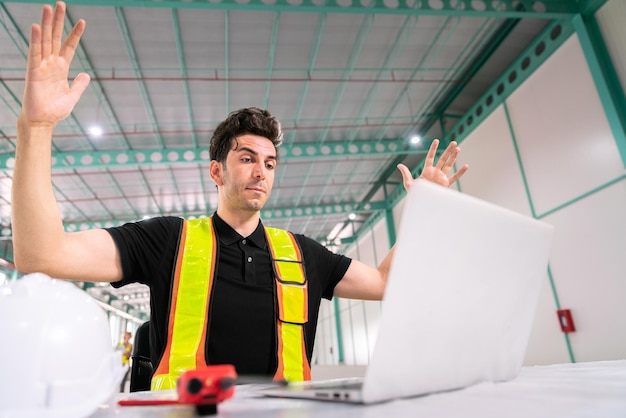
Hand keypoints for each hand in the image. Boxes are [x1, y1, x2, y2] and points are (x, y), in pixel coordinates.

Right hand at [19, 1, 88, 127]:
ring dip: (46, 24)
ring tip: (48, 7)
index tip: (82, 21)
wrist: (43, 121)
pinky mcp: (33, 71)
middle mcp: (51, 63)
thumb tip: (86, 75)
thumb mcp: (72, 96)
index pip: (69, 46)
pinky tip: (36, 26)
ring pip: (45, 40)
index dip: (75, 34)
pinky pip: (34, 52)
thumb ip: (79, 85)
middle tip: (60, 4)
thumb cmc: (55, 110)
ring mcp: (42, 66)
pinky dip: (35, 40)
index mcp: (61, 68)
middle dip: (58, 21)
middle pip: (55, 37)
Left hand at [397, 139, 468, 189]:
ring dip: (453, 157)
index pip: (430, 157)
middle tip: (453, 142)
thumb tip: (399, 165)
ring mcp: (441, 178)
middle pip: (443, 159)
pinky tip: (465, 166)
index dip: (433, 149)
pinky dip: (460, 172)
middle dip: (448, 150)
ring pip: (449, 165)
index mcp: (427, 171)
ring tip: (458, 149)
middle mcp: (435, 173)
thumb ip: (406, 173)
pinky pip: (454, 177)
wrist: (422, 202)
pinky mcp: (446, 184)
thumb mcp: (409, 183)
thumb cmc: (415, 194)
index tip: (436, 140)